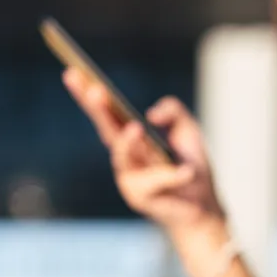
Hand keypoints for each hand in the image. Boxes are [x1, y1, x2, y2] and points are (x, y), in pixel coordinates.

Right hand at [63, 67, 223, 232]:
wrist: (202, 205)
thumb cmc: (190, 166)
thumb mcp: (187, 129)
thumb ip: (173, 111)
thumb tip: (151, 114)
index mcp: (129, 137)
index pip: (106, 112)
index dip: (88, 93)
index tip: (74, 71)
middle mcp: (123, 156)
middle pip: (105, 129)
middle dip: (98, 109)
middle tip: (94, 90)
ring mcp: (128, 178)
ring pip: (123, 157)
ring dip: (127, 143)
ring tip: (136, 128)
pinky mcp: (141, 197)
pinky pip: (157, 182)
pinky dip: (173, 177)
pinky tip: (188, 172)